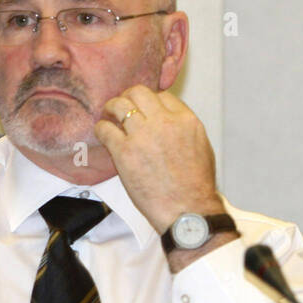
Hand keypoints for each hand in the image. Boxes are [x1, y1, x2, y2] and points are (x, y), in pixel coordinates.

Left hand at [93, 85, 224, 233]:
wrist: (187, 210)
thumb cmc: (196, 187)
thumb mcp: (202, 148)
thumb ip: (184, 130)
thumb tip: (170, 125)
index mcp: (186, 120)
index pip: (163, 96)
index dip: (150, 101)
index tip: (143, 110)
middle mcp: (164, 122)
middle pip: (139, 93)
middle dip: (128, 97)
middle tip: (122, 107)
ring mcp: (143, 135)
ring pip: (119, 104)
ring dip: (111, 108)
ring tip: (108, 116)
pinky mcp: (124, 151)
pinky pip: (105, 129)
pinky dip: (101, 129)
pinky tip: (103, 135)